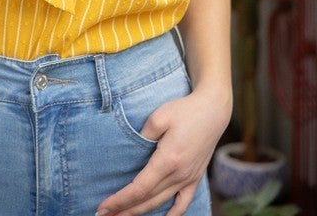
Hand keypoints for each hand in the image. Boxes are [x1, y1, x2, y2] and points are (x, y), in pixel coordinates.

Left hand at [94, 87, 230, 215]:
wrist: (213, 110)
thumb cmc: (184, 110)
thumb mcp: (159, 117)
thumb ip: (143, 136)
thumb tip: (132, 152)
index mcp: (168, 160)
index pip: (139, 188)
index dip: (120, 200)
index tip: (103, 207)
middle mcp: (179, 174)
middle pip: (148, 200)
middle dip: (125, 209)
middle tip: (104, 215)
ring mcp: (189, 178)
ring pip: (162, 202)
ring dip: (141, 213)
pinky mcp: (195, 177)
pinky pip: (183, 202)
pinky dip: (173, 214)